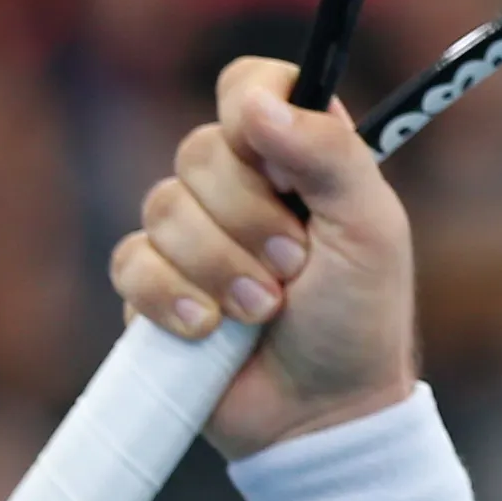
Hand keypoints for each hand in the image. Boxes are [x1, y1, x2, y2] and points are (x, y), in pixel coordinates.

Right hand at [108, 56, 419, 458]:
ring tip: (264, 311)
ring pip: (162, 209)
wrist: (322, 414)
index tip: (275, 158)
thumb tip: (261, 100)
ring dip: (219, 267)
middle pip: (199, 152)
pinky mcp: (152, 285)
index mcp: (296, 160)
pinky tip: (209, 329)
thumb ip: (330, 156)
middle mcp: (238, 187)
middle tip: (293, 268)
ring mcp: (189, 235)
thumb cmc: (359, 321)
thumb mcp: (371, 232)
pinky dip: (173, 298)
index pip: (250, 86)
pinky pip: (131, 263)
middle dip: (248, 219)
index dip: (250, 107)